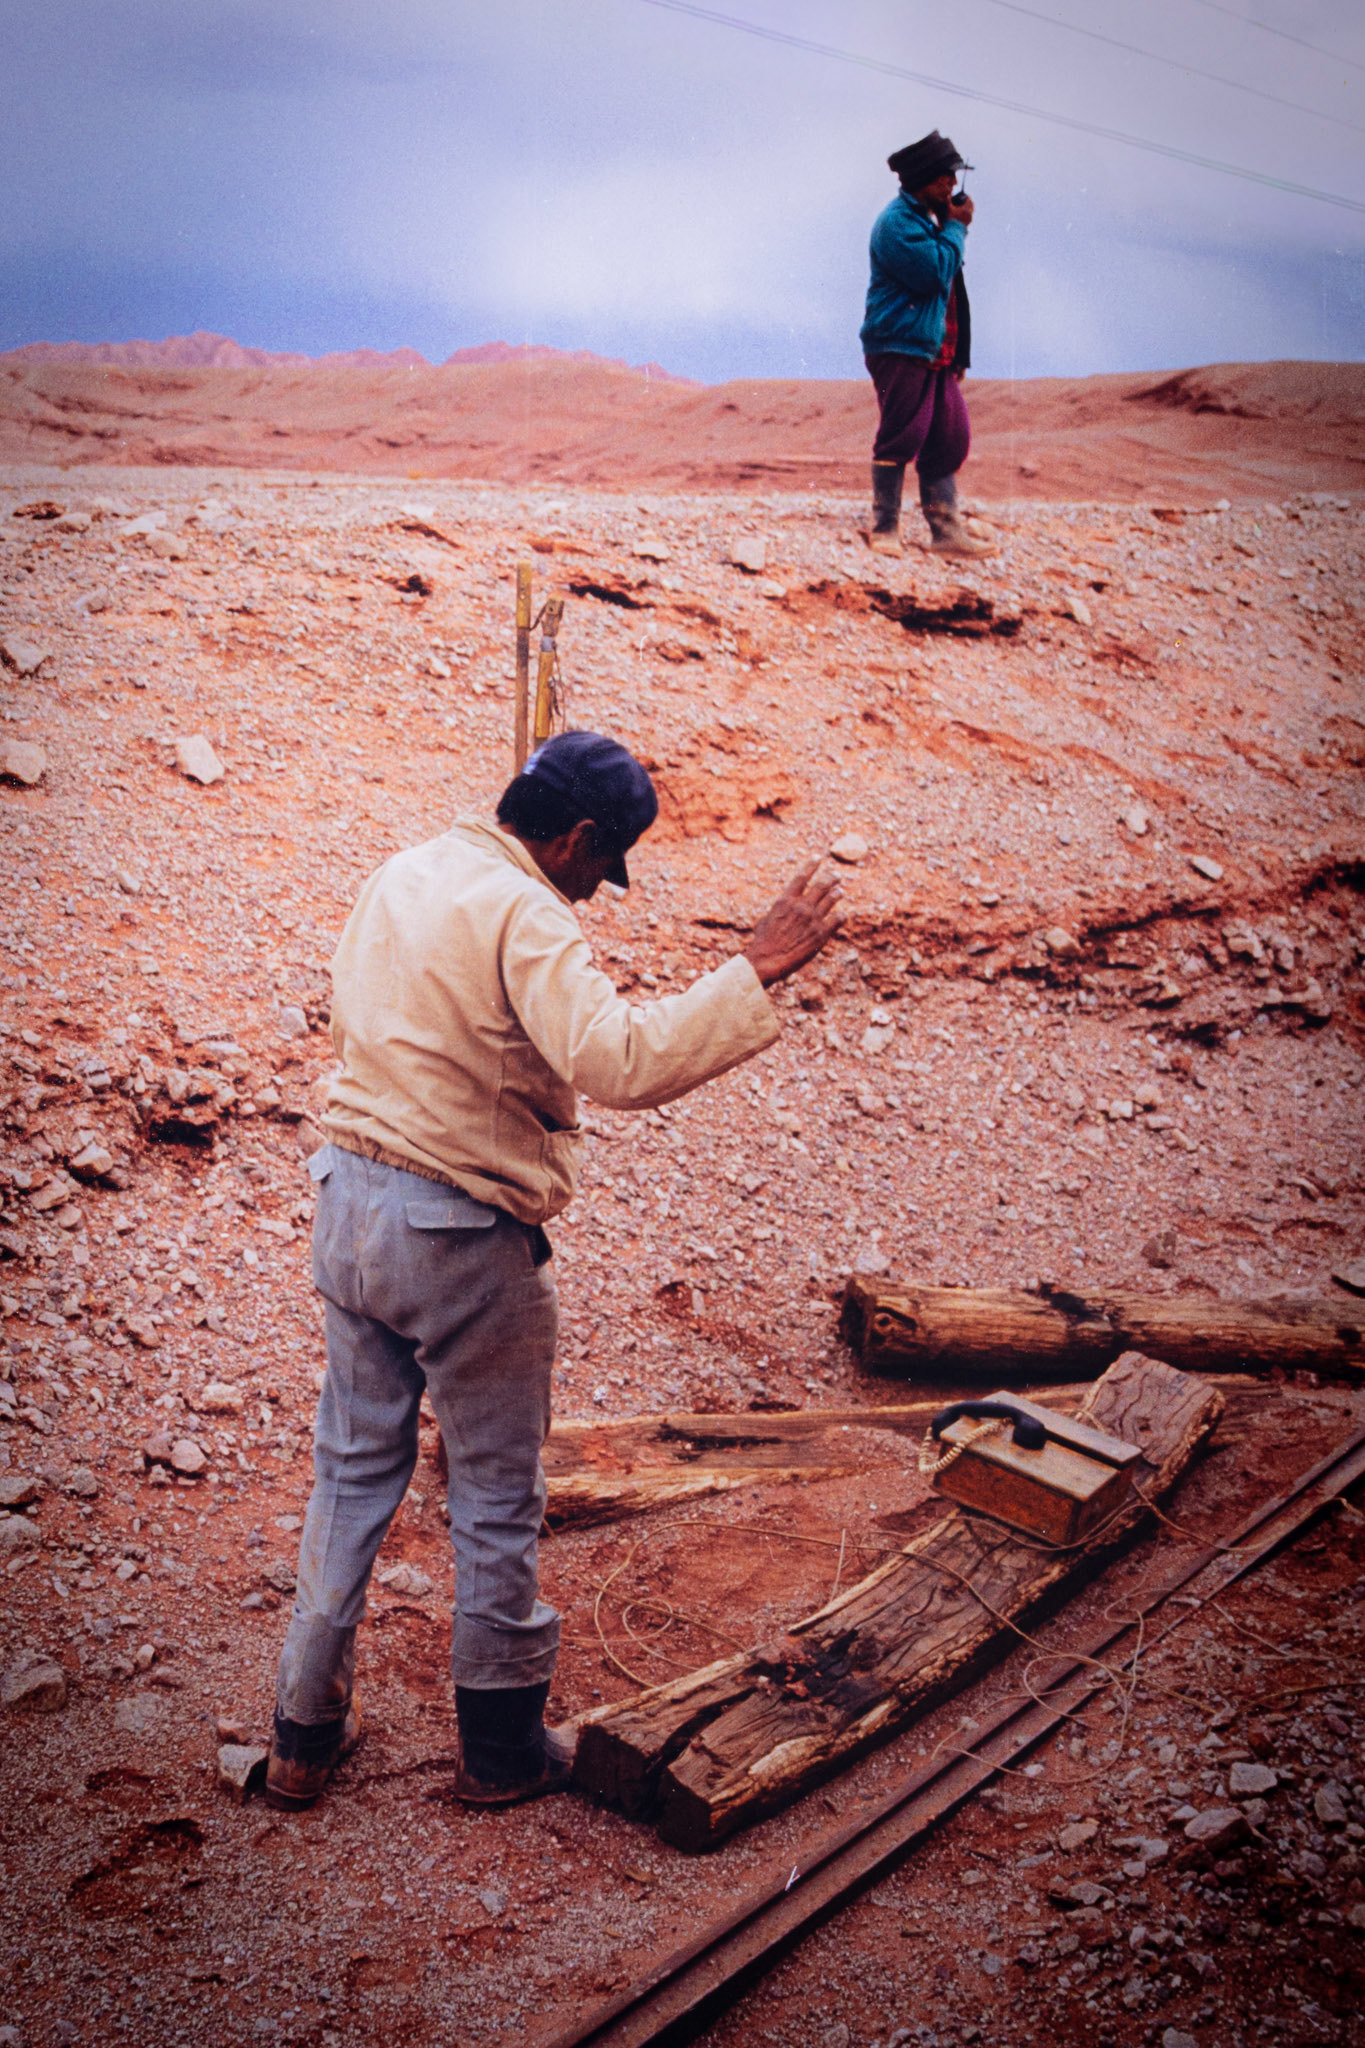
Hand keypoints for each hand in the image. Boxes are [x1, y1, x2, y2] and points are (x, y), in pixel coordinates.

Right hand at [743, 859, 843, 987]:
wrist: (768, 960)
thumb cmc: (763, 942)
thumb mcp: (765, 921)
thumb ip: (776, 912)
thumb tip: (778, 912)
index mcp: (785, 901)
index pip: (801, 877)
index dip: (811, 866)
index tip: (819, 858)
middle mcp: (801, 906)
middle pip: (821, 885)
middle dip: (830, 878)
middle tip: (836, 876)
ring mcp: (813, 919)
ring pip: (832, 899)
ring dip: (837, 893)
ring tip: (840, 891)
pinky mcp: (821, 933)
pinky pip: (837, 919)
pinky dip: (841, 916)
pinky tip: (842, 915)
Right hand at [948, 192, 973, 225]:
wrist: (953, 229)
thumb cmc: (951, 219)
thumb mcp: (949, 209)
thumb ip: (948, 201)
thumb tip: (948, 195)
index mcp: (965, 208)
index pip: (969, 200)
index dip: (968, 197)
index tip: (966, 196)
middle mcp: (969, 212)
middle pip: (972, 204)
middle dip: (970, 201)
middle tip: (967, 200)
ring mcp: (970, 217)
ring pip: (972, 210)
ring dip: (970, 207)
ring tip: (967, 206)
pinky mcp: (969, 222)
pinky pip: (971, 215)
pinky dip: (969, 213)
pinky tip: (967, 213)